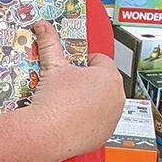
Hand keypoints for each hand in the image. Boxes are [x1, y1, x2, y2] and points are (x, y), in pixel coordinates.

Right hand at [28, 21, 124, 160]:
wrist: (48, 132)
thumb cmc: (55, 100)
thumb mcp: (52, 65)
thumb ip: (49, 42)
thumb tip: (43, 27)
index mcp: (109, 77)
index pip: (101, 59)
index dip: (84, 60)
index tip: (72, 65)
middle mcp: (117, 97)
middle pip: (103, 80)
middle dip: (88, 78)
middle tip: (68, 81)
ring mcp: (113, 117)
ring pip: (103, 100)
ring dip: (90, 97)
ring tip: (69, 98)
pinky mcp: (105, 134)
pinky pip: (100, 119)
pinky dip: (88, 116)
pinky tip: (71, 114)